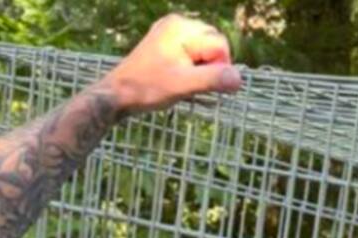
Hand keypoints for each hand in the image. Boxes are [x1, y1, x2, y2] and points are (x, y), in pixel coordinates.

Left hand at [101, 14, 243, 113]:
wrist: (118, 94)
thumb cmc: (148, 88)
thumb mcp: (184, 85)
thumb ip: (213, 79)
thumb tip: (239, 79)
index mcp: (181, 28)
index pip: (220, 45)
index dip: (218, 68)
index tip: (200, 84)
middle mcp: (178, 23)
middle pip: (214, 45)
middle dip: (210, 66)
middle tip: (189, 82)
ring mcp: (171, 31)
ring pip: (206, 50)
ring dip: (202, 68)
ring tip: (182, 80)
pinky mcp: (167, 42)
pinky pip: (194, 52)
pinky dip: (193, 67)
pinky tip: (178, 76)